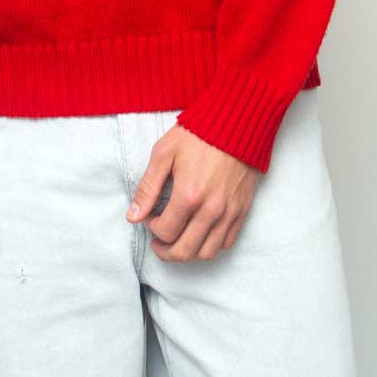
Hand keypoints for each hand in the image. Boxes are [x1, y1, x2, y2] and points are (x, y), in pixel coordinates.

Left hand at [126, 121, 259, 259]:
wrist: (236, 122)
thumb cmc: (197, 134)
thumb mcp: (164, 153)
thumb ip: (148, 188)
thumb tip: (133, 216)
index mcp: (189, 195)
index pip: (165, 232)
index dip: (151, 228)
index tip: (150, 217)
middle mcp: (211, 210)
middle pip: (185, 251)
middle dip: (166, 251)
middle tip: (158, 241)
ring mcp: (229, 213)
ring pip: (206, 253)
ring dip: (188, 252)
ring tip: (177, 239)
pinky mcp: (242, 210)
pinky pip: (227, 242)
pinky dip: (211, 245)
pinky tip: (199, 232)